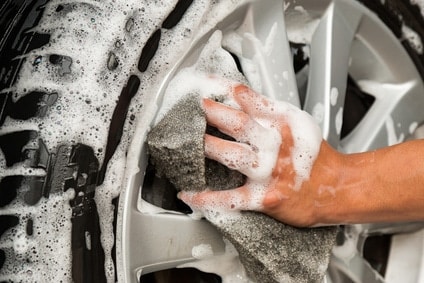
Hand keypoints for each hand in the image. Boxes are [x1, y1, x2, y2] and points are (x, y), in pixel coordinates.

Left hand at [179, 83, 343, 226]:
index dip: (223, 91)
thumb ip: (266, 109)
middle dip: (214, 114)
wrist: (337, 188)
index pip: (249, 100)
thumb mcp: (295, 122)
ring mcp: (270, 172)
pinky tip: (189, 194)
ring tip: (189, 143)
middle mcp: (276, 145)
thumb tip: (235, 94)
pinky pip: (232, 198)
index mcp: (282, 122)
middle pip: (240, 125)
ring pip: (234, 157)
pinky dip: (208, 198)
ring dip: (209, 148)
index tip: (204, 84)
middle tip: (196, 108)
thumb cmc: (314, 155)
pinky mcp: (265, 197)